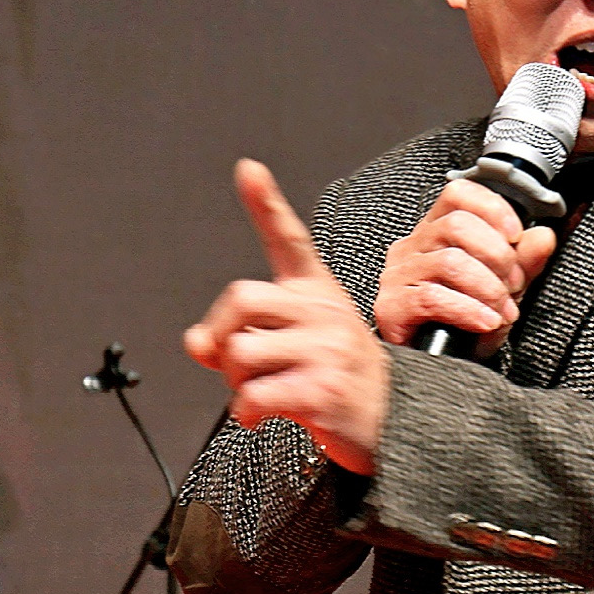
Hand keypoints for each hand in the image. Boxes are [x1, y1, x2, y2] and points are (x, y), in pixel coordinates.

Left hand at [183, 160, 388, 475]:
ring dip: (234, 381)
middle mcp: (322, 312)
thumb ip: (243, 336)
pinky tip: (260, 414)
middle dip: (222, 336)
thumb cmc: (341, 380)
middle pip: (240, 300)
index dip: (266, 204)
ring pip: (240, 351)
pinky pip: (254, 394)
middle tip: (235, 363)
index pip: (289, 240)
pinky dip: (246, 411)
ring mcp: (325, 348)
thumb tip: (195, 341)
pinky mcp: (322, 389)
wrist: (398, 422)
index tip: (249, 170)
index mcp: (317, 293)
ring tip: (258, 393)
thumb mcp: (294, 348)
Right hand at [375, 175, 555, 349]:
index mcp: (438, 232)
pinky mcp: (391, 307)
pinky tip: (485, 322)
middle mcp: (413, 247)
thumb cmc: (468, 323)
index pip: (459, 195)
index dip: (492, 209)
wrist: (445, 366)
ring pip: (450, 262)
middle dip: (497, 256)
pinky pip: (432, 298)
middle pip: (457, 225)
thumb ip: (525, 260)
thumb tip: (543, 237)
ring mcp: (398, 276)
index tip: (516, 236)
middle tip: (513, 284)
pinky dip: (468, 310)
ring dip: (488, 288)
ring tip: (502, 309)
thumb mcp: (506, 288)